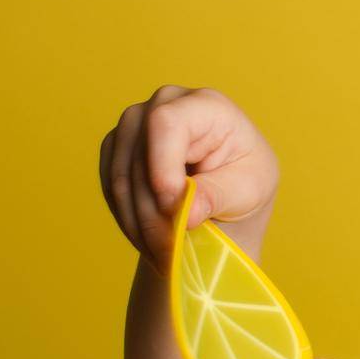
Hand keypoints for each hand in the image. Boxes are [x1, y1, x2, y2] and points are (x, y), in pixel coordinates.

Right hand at [98, 85, 280, 278]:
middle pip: (138, 156)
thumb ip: (218, 195)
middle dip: (153, 211)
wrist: (230, 191)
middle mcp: (164, 104)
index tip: (172, 208)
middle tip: (170, 251)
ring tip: (163, 255)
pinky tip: (150, 241)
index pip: (166, 123)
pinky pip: (110, 188)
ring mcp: (135, 124)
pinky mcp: (117, 148)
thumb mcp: (249, 189)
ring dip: (139, 223)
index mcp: (205, 104)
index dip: (161, 166)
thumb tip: (185, 214)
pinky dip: (128, 220)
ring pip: (120, 178)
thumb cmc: (247, 181)